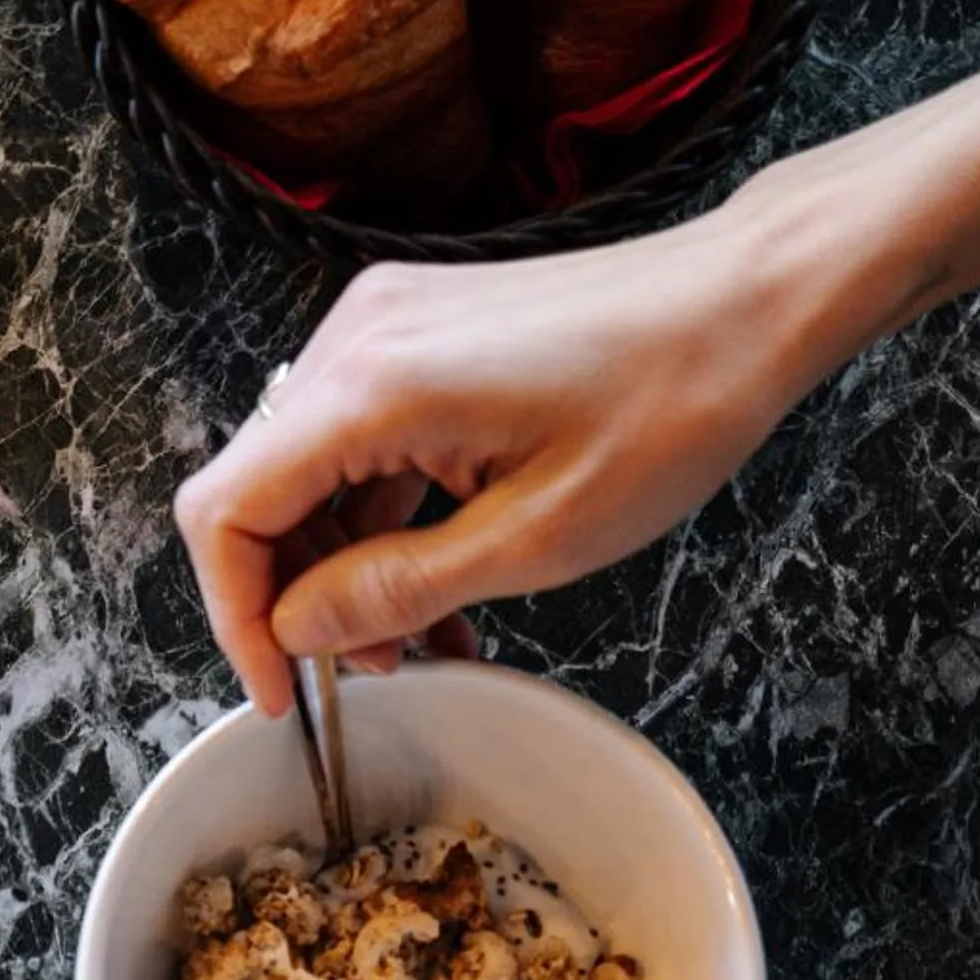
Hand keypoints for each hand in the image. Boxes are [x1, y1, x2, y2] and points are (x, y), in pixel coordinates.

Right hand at [175, 49, 979, 717]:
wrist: (752, 294)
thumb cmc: (675, 401)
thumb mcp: (540, 536)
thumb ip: (398, 588)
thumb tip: (297, 630)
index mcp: (374, 385)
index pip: (227, 509)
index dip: (234, 613)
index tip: (280, 685)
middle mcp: (356, 339)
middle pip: (256, 490)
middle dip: (294, 595)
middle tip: (366, 669)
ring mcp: (383, 326)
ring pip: (304, 470)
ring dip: (340, 562)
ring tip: (416, 639)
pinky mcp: (416, 331)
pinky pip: (356, 438)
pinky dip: (377, 514)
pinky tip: (433, 575)